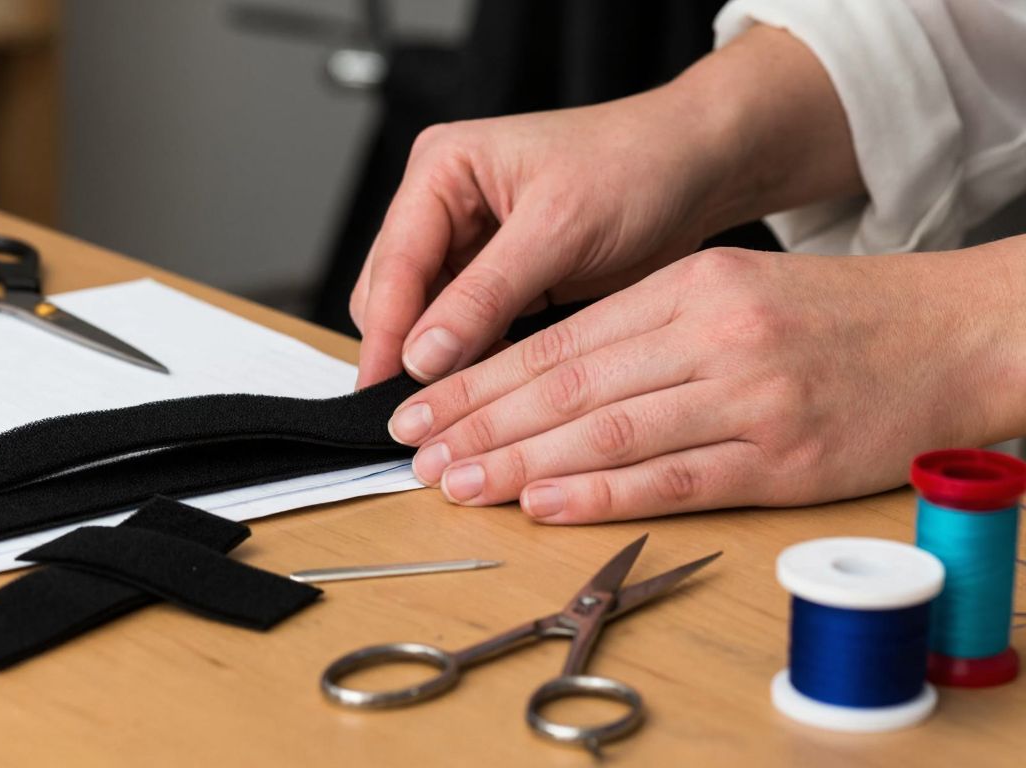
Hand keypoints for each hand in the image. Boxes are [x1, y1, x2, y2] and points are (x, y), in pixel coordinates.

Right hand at [349, 24, 862, 388]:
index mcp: (440, 168)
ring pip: (423, 319)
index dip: (386, 333)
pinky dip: (471, 360)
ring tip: (455, 413)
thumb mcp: (557, 230)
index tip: (382, 394)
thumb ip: (483, 295)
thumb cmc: (636, 168)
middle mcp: (440, 203)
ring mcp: (465, 242)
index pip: (394, 263)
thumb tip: (421, 357)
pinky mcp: (494, 277)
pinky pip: (463, 329)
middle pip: (393, 294)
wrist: (697, 167)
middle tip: (421, 417)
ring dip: (438, 362)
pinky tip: (488, 392)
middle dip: (405, 351)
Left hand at [385, 246, 1007, 522]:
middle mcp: (711, 335)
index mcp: (689, 286)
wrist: (950, 333)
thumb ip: (639, 328)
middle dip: (479, 422)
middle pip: (567, 383)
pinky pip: (674, 480)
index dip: (480, 378)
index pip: (557, 339)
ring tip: (457, 483)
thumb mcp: (728, 288)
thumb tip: (536, 378)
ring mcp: (747, 398)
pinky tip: (542, 504)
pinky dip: (600, 494)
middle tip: (416, 452)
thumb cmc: (831, 316)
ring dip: (520, 462)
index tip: (423, 406)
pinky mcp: (780, 459)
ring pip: (608, 432)